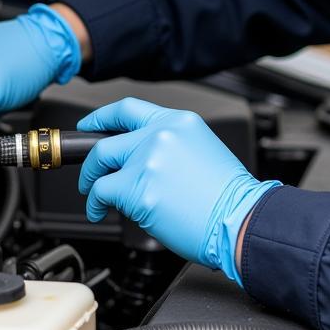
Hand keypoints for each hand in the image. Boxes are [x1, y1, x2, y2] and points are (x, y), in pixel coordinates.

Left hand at [78, 99, 279, 284]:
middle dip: (90, 161)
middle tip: (90, 174)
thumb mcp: (201, 150)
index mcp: (178, 122)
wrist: (240, 219)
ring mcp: (149, 160)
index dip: (101, 117)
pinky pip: (102, 193)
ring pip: (100, 166)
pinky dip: (95, 204)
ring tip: (96, 198)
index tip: (89, 125)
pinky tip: (101, 212)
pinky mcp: (139, 189)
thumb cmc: (229, 196)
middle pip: (107, 141)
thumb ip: (169, 145)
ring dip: (92, 183)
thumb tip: (140, 157)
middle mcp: (161, 135)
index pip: (129, 109)